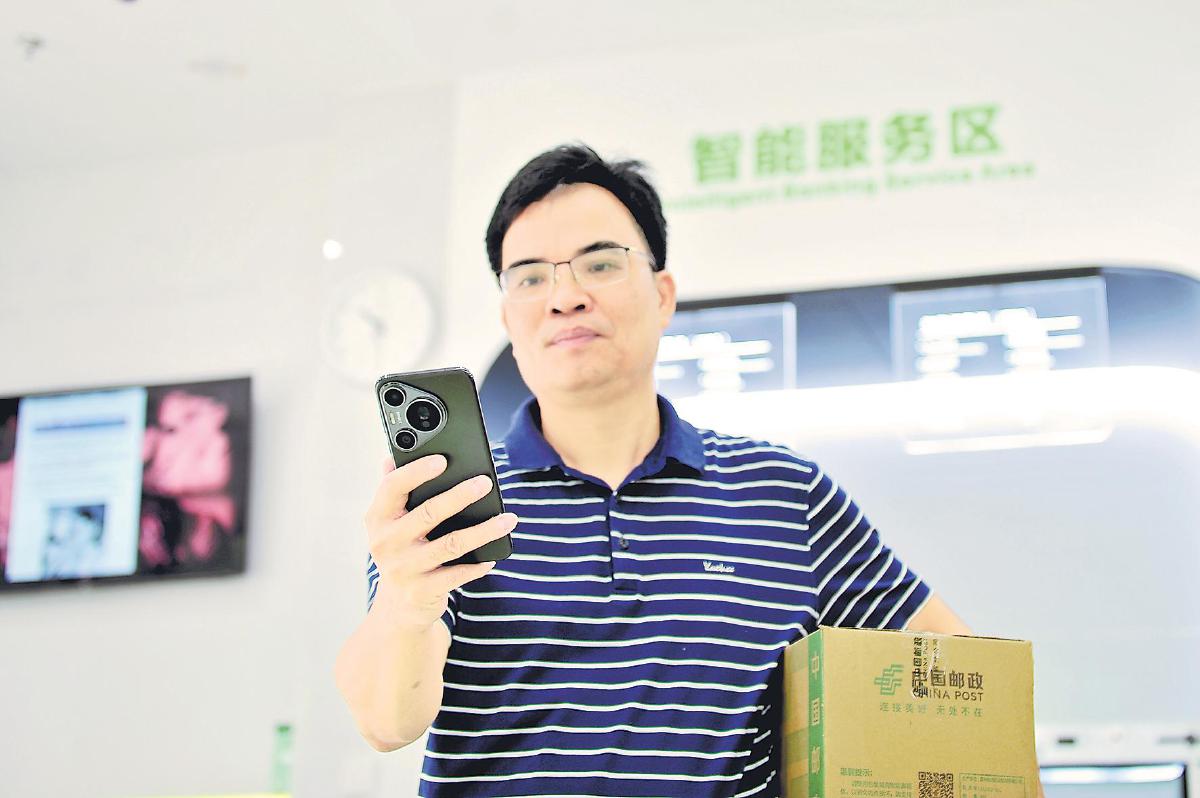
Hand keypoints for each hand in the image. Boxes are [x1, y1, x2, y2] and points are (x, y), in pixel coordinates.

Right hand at [363, 453, 515, 630]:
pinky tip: (493, 556)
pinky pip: (457, 574)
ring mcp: (403, 568)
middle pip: (428, 513)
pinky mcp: (422, 591)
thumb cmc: (401, 551)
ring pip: (451, 544)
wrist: (398, 607)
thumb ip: (393, 492)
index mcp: (378, 518)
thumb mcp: (390, 523)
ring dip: (483, 530)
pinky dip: (477, 565)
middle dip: (460, 495)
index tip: (442, 460)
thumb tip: (391, 458)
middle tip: (485, 483)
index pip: (392, 487)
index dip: (416, 471)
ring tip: (508, 519)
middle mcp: (386, 543)